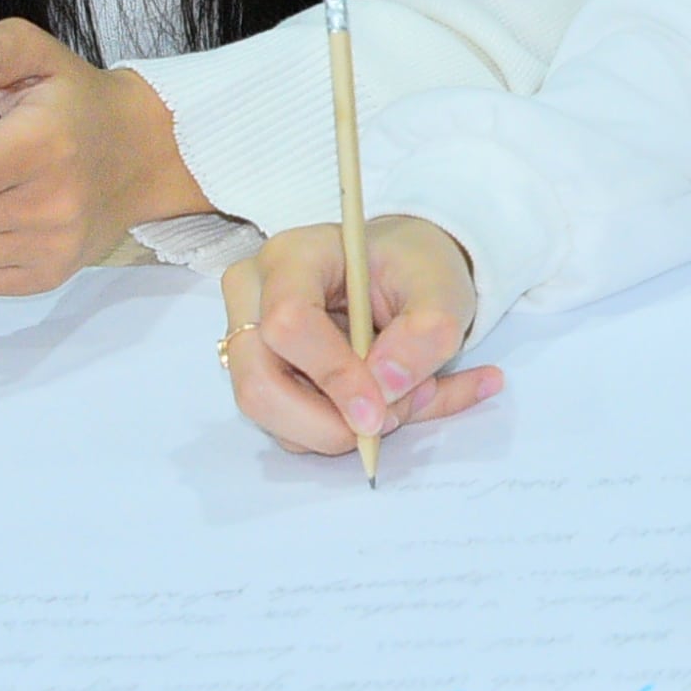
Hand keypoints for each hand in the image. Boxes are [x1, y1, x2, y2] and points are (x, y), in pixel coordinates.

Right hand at [222, 215, 495, 455]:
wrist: (402, 274)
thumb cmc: (414, 269)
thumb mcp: (442, 286)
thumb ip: (427, 330)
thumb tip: (387, 383)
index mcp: (293, 257)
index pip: (288, 322)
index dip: (333, 374)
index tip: (378, 411)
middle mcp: (253, 297)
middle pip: (259, 385)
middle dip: (326, 424)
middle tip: (385, 422)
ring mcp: (248, 341)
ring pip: (272, 417)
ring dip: (338, 430)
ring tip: (399, 401)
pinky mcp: (261, 377)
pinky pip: (289, 428)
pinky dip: (339, 432)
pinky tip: (383, 406)